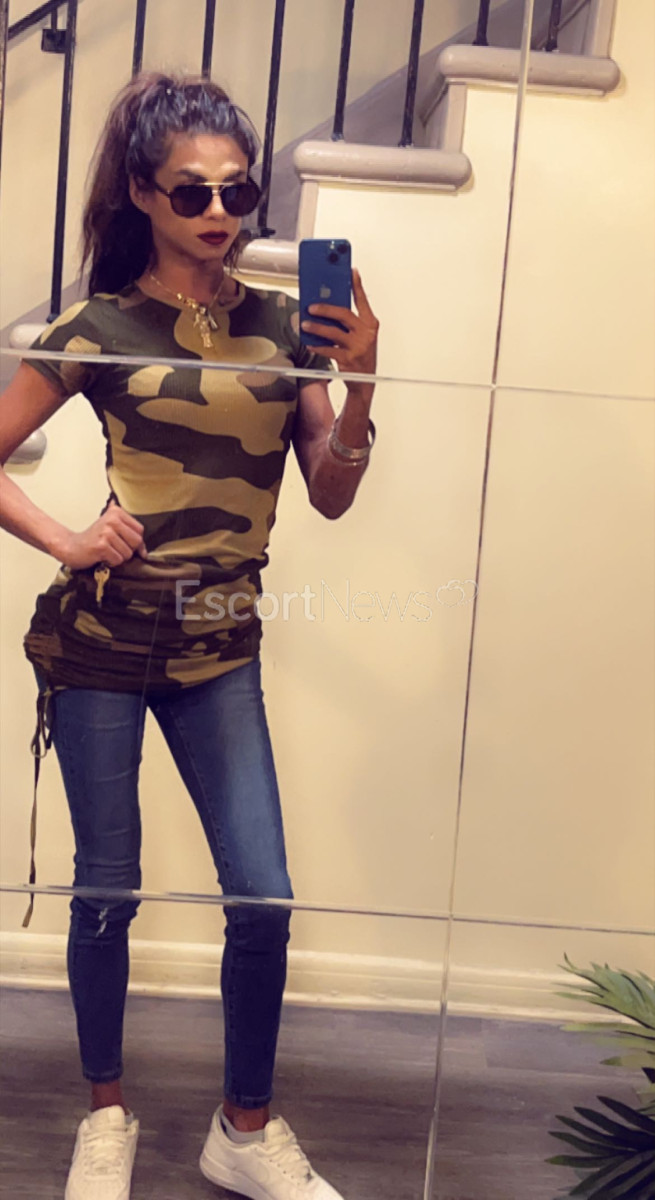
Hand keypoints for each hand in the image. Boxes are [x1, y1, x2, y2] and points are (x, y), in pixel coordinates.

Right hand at [59, 499, 146, 568]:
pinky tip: (102, 556)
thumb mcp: (112, 529)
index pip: (140, 530)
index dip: (137, 542)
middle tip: (114, 549)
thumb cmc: (93, 539)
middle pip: (136, 542)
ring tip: (106, 552)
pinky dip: (111, 562)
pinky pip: (118, 560)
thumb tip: (145, 552)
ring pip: (128, 553)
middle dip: (128, 550)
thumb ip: (129, 535)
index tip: (128, 546)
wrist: (71, 547)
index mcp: (116, 512)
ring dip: (118, 557)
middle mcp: (112, 520)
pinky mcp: (101, 545)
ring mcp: (106, 532)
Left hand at [301, 268, 378, 382]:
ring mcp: (358, 346)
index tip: (350, 272)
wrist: (365, 381)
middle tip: (311, 307)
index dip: (356, 285)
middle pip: (344, 314)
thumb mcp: (361, 335)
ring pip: (333, 332)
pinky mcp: (348, 359)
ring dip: (316, 328)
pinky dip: (317, 346)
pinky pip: (328, 350)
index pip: (362, 300)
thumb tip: (328, 307)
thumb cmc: (361, 355)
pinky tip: (309, 344)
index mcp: (371, 324)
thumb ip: (349, 322)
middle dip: (325, 309)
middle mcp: (366, 333)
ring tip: (305, 324)